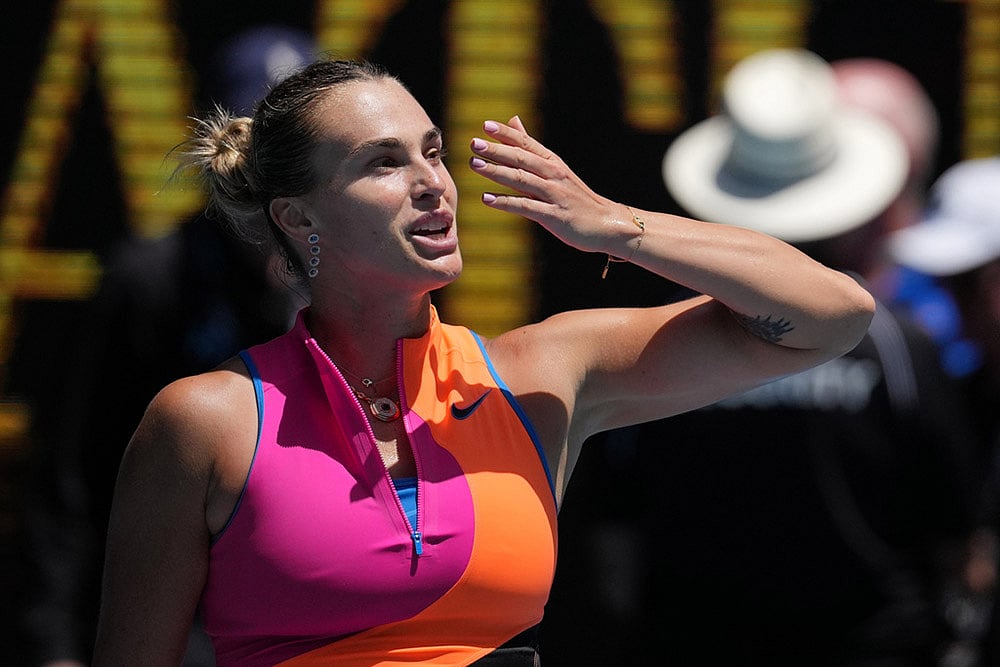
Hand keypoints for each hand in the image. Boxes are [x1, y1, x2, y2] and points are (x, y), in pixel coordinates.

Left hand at [468, 116, 628, 254]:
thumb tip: (513, 120)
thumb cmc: (575, 197)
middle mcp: (553, 174)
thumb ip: (530, 147)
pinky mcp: (554, 216)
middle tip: (474, 143)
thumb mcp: (555, 168)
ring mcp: (554, 194)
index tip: (486, 126)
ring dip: (497, 172)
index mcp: (552, 162)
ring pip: (522, 180)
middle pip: (522, 159)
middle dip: (497, 150)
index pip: (527, 143)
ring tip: (475, 165)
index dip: (506, 134)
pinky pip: (526, 206)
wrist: (605, 224)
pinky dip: (506, 202)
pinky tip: (487, 199)